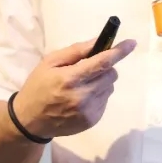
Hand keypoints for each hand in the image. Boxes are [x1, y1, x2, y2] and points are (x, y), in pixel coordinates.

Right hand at [12, 36, 136, 138]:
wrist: (30, 120)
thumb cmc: (38, 86)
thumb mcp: (50, 62)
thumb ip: (76, 51)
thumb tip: (99, 41)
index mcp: (70, 78)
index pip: (102, 62)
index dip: (119, 51)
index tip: (132, 43)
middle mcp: (82, 96)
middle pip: (110, 74)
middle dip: (105, 67)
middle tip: (90, 68)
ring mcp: (88, 111)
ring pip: (110, 87)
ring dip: (102, 82)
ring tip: (82, 85)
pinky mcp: (92, 121)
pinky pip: (105, 101)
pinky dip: (98, 95)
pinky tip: (82, 98)